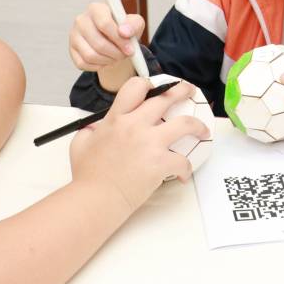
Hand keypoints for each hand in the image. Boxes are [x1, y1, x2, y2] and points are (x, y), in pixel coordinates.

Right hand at [68, 2, 145, 71]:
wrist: (114, 40)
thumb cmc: (124, 29)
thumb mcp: (135, 24)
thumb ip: (133, 25)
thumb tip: (124, 32)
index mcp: (96, 9)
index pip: (104, 24)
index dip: (119, 39)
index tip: (130, 49)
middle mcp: (81, 20)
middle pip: (98, 43)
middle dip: (115, 53)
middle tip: (125, 55)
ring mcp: (73, 35)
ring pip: (90, 55)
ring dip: (108, 60)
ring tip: (117, 57)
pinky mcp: (71, 50)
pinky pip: (83, 63)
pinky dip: (98, 66)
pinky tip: (106, 60)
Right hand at [69, 77, 209, 210]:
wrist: (96, 199)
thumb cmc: (87, 175)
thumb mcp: (80, 143)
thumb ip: (91, 129)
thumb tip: (97, 126)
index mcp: (116, 118)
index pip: (136, 87)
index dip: (148, 84)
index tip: (156, 88)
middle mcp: (135, 125)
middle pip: (166, 98)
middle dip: (182, 90)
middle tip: (190, 91)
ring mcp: (150, 143)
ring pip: (185, 124)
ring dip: (198, 126)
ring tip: (203, 130)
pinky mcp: (160, 163)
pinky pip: (183, 160)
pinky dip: (186, 168)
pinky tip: (184, 173)